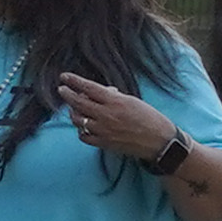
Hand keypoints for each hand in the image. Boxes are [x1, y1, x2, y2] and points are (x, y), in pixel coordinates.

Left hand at [54, 71, 178, 168]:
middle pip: (78, 103)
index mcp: (115, 101)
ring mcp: (103, 130)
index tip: (64, 76)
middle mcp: (106, 115)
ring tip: (74, 108)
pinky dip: (81, 130)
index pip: (88, 87)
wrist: (160, 141)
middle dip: (67, 94)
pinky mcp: (104, 144)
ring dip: (74, 112)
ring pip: (78, 120)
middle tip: (62, 89)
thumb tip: (99, 92)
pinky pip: (84, 136)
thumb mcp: (132, 100)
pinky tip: (83, 126)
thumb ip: (113, 96)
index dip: (74, 81)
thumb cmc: (150, 118)